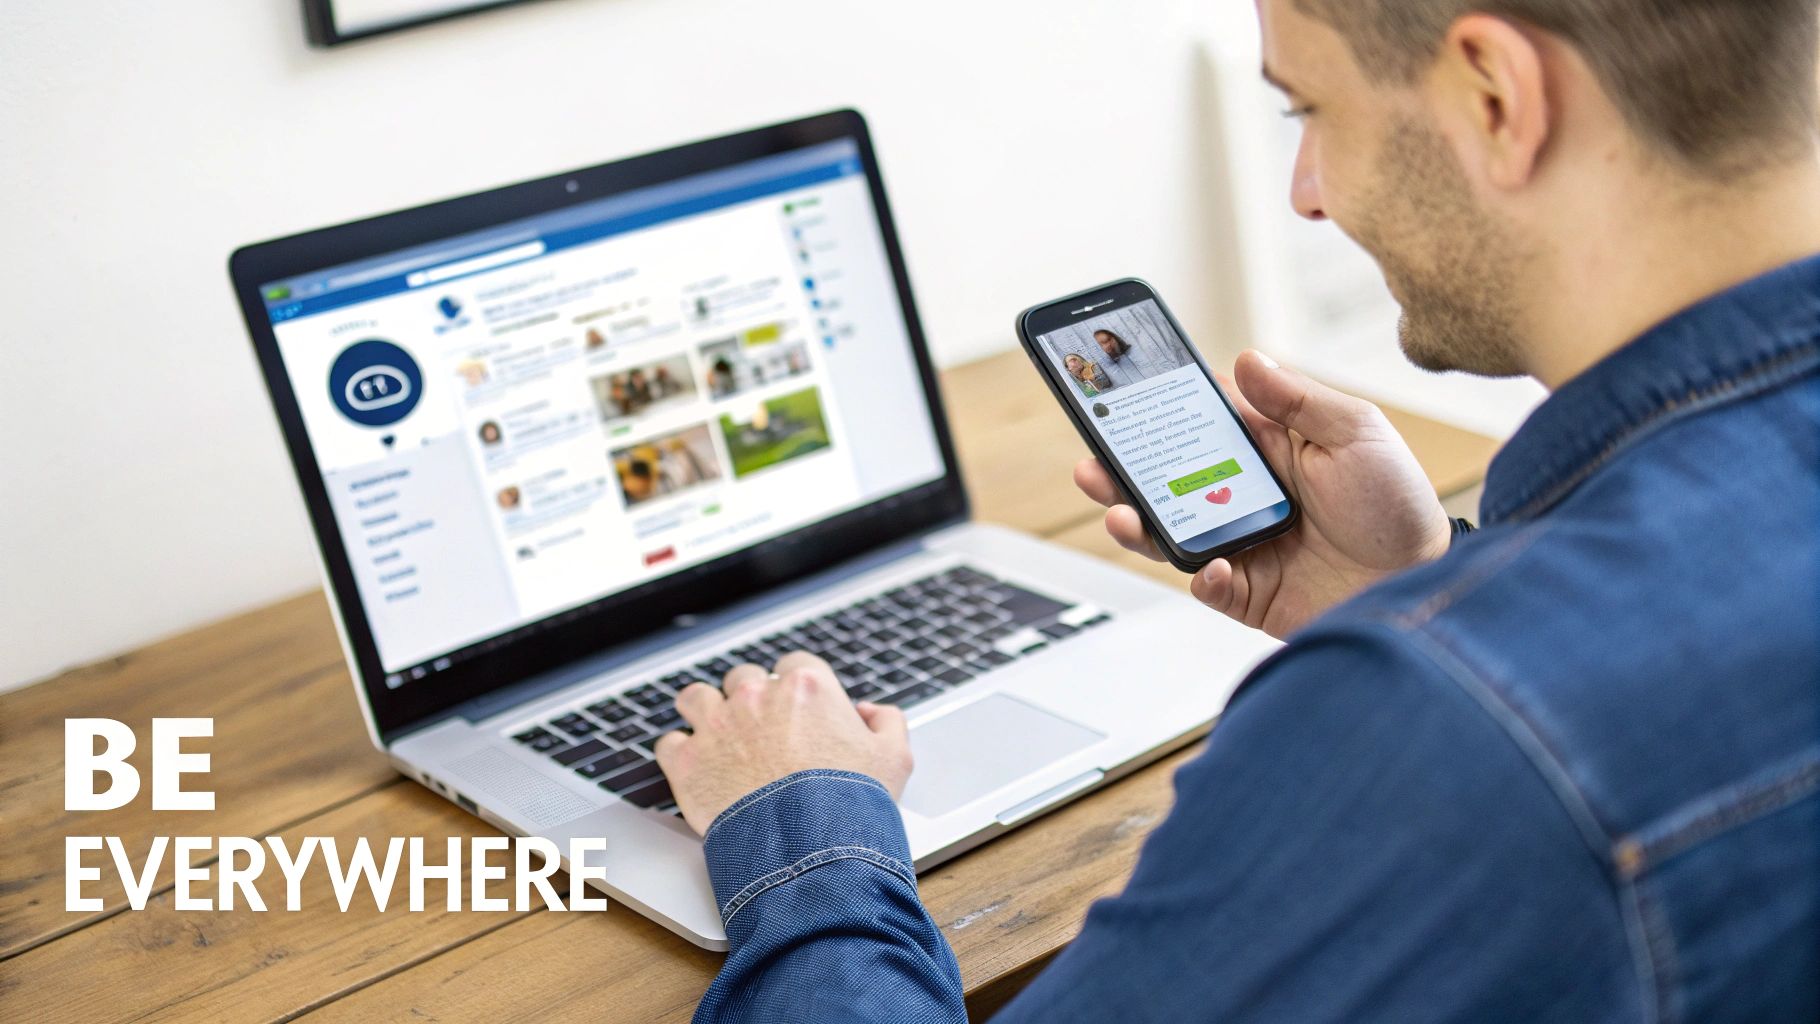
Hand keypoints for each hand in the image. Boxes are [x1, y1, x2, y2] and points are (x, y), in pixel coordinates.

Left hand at [654, 652, 912, 835]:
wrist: (809, 850)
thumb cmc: (851, 804)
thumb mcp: (895, 758)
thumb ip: (887, 722)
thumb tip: (870, 712)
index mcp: (806, 687)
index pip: (793, 666)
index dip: (795, 689)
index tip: (796, 711)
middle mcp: (755, 696)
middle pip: (743, 678)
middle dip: (750, 700)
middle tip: (759, 731)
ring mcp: (716, 726)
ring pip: (696, 698)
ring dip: (704, 713)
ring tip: (715, 737)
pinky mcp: (686, 762)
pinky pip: (668, 743)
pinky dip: (678, 754)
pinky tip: (693, 767)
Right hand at [1074, 350, 1450, 638]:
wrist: (1427, 587)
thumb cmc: (1399, 507)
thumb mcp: (1356, 433)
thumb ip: (1297, 399)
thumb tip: (1245, 359)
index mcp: (1269, 451)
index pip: (1201, 425)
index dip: (1162, 411)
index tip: (1123, 395)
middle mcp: (1246, 497)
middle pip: (1169, 480)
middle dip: (1124, 469)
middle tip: (1094, 457)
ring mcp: (1242, 546)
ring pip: (1171, 532)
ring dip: (1137, 521)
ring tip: (1117, 510)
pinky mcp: (1248, 593)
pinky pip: (1206, 584)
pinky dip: (1200, 575)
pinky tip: (1208, 565)